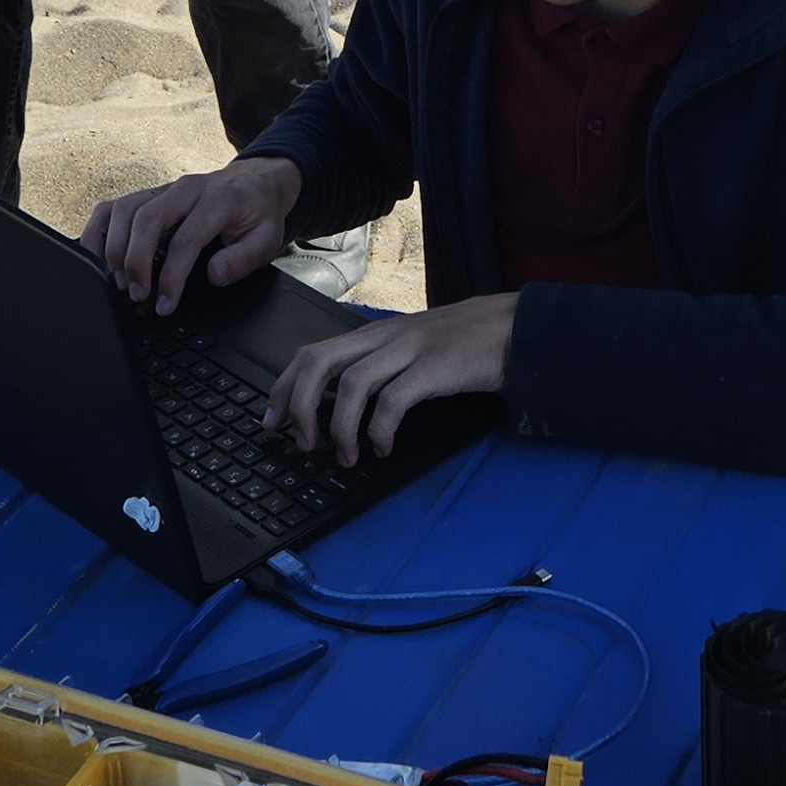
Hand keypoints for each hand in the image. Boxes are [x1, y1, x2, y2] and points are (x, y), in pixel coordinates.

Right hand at [87, 157, 301, 312]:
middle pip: (147, 218)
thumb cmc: (257, 214)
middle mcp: (184, 189)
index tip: (164, 305)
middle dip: (135, 261)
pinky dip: (99, 230)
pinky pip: (113, 206)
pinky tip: (97, 257)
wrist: (254, 183)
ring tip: (119, 282)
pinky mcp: (148, 194)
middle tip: (136, 295)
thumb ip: (243, 258)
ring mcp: (162, 189)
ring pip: (124, 209)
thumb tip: (213, 274)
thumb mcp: (267, 239)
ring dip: (115, 248)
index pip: (185, 240)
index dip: (171, 277)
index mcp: (216, 200)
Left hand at [271, 296, 517, 464]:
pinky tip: (382, 448)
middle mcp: (384, 337)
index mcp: (374, 335)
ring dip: (339, 427)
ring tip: (345, 456)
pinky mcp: (434, 367)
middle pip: (319, 362)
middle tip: (302, 442)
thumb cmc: (463, 343)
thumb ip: (378, 366)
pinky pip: (393, 400)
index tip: (273, 422)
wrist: (513, 328)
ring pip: (352, 382)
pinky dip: (380, 429)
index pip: (312, 353)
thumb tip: (340, 403)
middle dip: (299, 405)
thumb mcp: (411, 348)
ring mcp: (409, 349)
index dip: (284, 388)